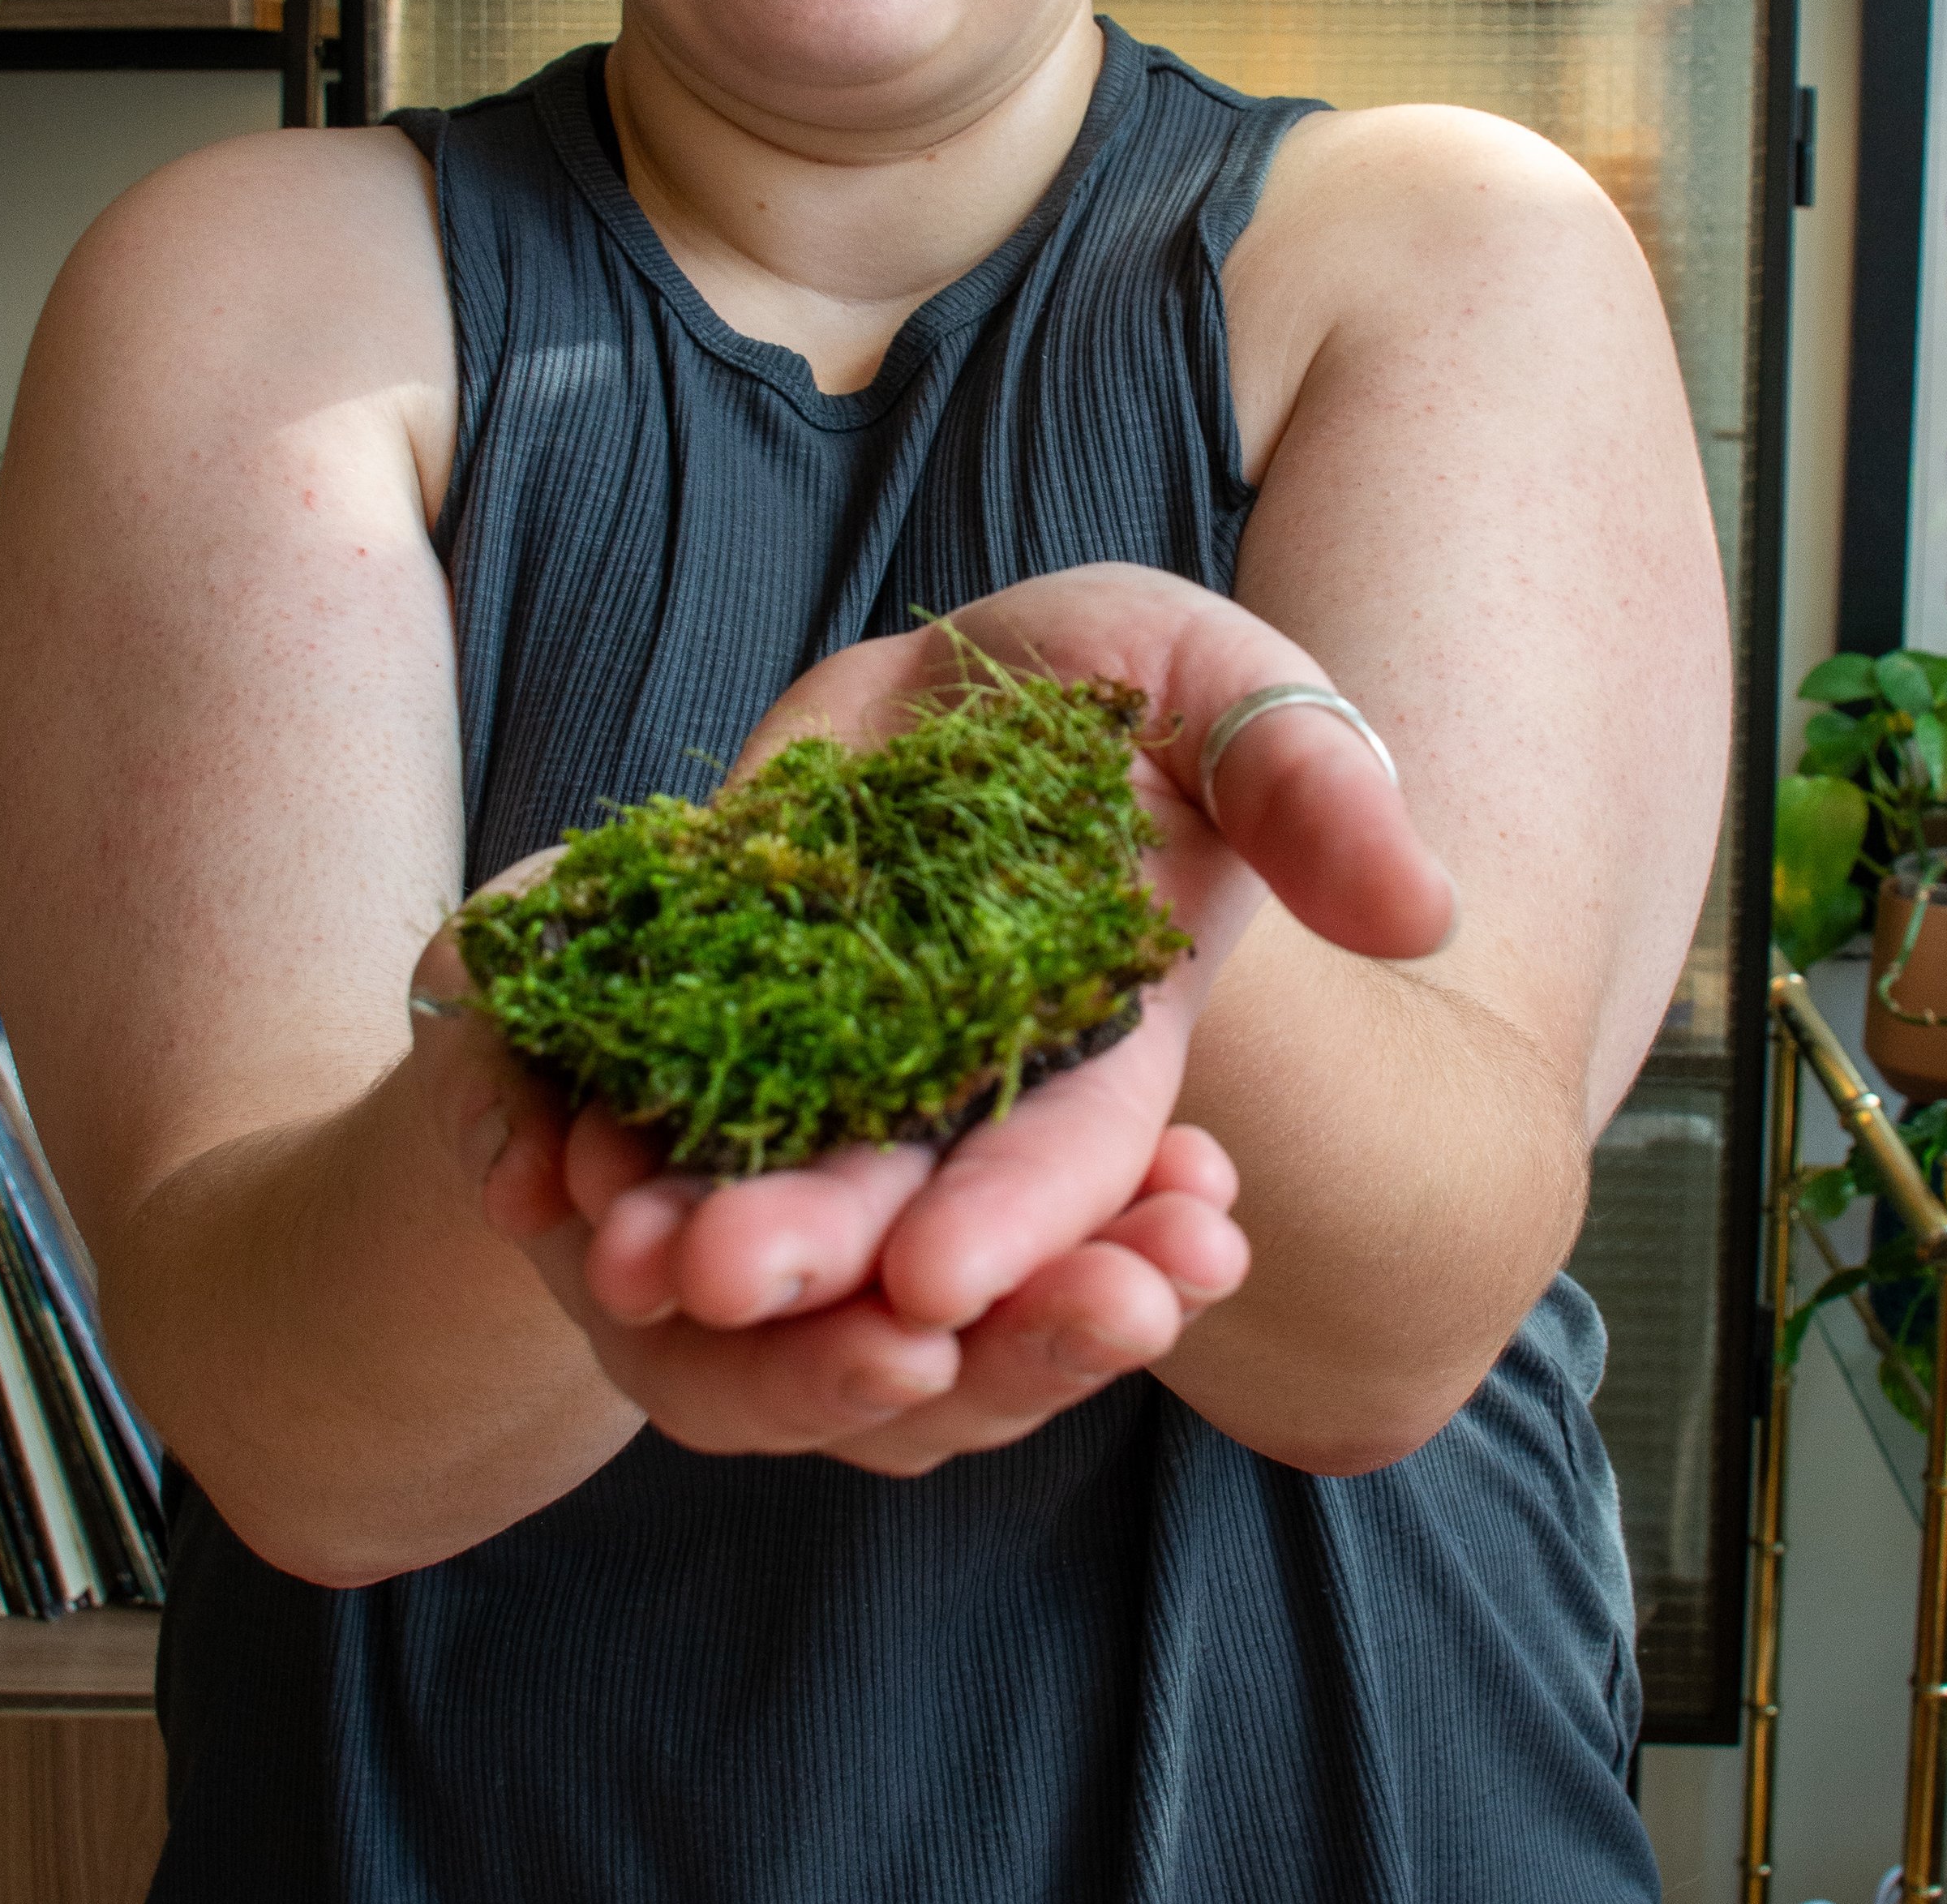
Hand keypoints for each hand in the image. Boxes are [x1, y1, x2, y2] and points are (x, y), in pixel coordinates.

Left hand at [412, 562, 1450, 1466]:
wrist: (958, 663)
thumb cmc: (1111, 673)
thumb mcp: (1209, 676)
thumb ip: (1308, 776)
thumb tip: (1418, 903)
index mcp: (1100, 1038)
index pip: (1073, 1151)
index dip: (1020, 1221)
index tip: (941, 1275)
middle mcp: (958, 1081)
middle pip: (899, 1195)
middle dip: (816, 1249)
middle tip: (718, 1282)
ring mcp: (828, 1057)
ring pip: (762, 1174)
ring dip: (687, 1222)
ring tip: (605, 1245)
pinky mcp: (718, 1005)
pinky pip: (648, 1089)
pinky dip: (593, 1120)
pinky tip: (527, 1151)